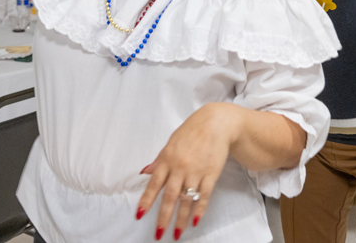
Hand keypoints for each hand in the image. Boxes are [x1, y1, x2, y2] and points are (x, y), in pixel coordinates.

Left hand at [136, 103, 238, 240]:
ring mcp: (196, 171)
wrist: (215, 123)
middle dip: (163, 217)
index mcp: (168, 158)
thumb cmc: (192, 131)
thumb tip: (145, 172)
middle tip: (158, 234)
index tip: (139, 214)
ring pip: (187, 200)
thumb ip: (159, 160)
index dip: (146, 200)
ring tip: (177, 234)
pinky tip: (195, 220)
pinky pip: (204, 195)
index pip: (155, 183)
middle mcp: (180, 167)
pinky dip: (200, 209)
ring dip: (181, 219)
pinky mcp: (211, 174)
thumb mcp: (171, 142)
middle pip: (170, 196)